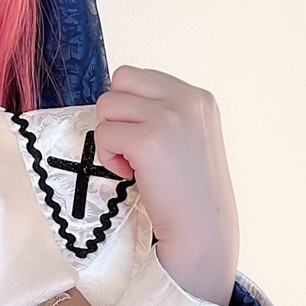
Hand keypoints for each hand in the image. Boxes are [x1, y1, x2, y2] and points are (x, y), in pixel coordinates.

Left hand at [93, 66, 239, 303]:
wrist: (201, 230)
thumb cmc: (191, 192)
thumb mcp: (190, 137)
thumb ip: (166, 113)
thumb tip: (121, 100)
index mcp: (198, 97)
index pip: (140, 76)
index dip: (130, 107)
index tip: (143, 139)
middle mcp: (186, 99)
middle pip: (120, 80)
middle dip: (115, 114)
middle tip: (130, 146)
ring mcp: (168, 117)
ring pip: (107, 104)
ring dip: (110, 135)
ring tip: (132, 162)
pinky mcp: (148, 140)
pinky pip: (104, 134)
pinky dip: (108, 156)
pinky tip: (130, 174)